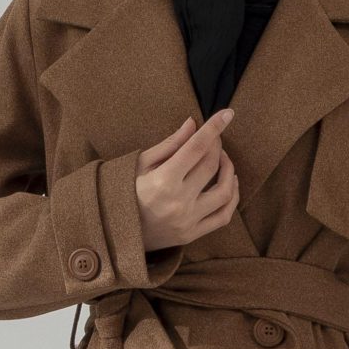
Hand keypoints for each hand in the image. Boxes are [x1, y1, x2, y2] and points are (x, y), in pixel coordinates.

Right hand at [135, 110, 239, 252]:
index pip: (196, 148)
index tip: (227, 114)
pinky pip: (223, 217)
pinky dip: (232, 197)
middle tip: (214, 138)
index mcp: (163, 180)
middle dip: (217, 146)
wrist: (116, 232)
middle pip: (211, 165)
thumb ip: (170, 143)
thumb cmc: (127, 192)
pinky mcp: (192, 234)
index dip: (214, 128)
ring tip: (223, 159)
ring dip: (229, 170)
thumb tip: (193, 124)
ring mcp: (187, 221)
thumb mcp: (142, 163)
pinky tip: (230, 183)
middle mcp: (178, 201)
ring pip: (224, 192)